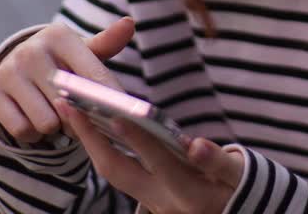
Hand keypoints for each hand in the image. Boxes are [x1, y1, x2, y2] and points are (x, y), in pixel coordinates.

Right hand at [0, 18, 134, 143]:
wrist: (18, 66)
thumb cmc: (63, 62)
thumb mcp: (84, 52)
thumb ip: (108, 42)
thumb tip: (129, 24)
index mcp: (59, 35)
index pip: (92, 74)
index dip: (109, 99)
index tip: (122, 116)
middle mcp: (30, 50)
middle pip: (69, 105)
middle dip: (77, 116)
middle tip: (76, 112)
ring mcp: (8, 70)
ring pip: (46, 122)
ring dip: (54, 127)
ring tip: (54, 112)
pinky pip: (22, 130)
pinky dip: (32, 133)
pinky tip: (33, 117)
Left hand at [56, 101, 243, 213]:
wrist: (233, 213)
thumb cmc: (238, 186)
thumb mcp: (237, 175)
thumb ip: (218, 162)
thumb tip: (195, 145)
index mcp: (189, 194)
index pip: (157, 163)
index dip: (137, 140)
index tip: (116, 115)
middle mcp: (162, 203)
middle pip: (117, 171)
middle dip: (91, 139)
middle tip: (69, 104)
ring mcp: (151, 204)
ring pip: (112, 172)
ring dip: (89, 141)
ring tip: (70, 108)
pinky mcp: (146, 201)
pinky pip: (116, 172)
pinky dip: (100, 147)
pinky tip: (87, 125)